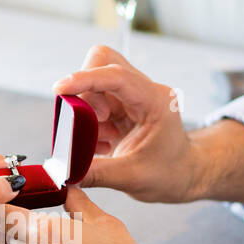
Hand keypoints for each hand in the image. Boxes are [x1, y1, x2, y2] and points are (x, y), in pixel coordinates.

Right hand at [52, 45, 203, 203]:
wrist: (184, 174)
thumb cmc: (169, 174)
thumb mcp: (133, 179)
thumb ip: (96, 173)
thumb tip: (63, 171)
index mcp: (156, 101)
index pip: (116, 76)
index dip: (84, 79)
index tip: (59, 90)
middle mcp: (145, 90)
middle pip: (102, 64)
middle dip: (85, 93)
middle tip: (90, 125)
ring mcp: (133, 94)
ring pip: (95, 83)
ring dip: (87, 111)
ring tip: (104, 141)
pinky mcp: (122, 103)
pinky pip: (94, 100)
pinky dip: (90, 121)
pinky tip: (106, 143)